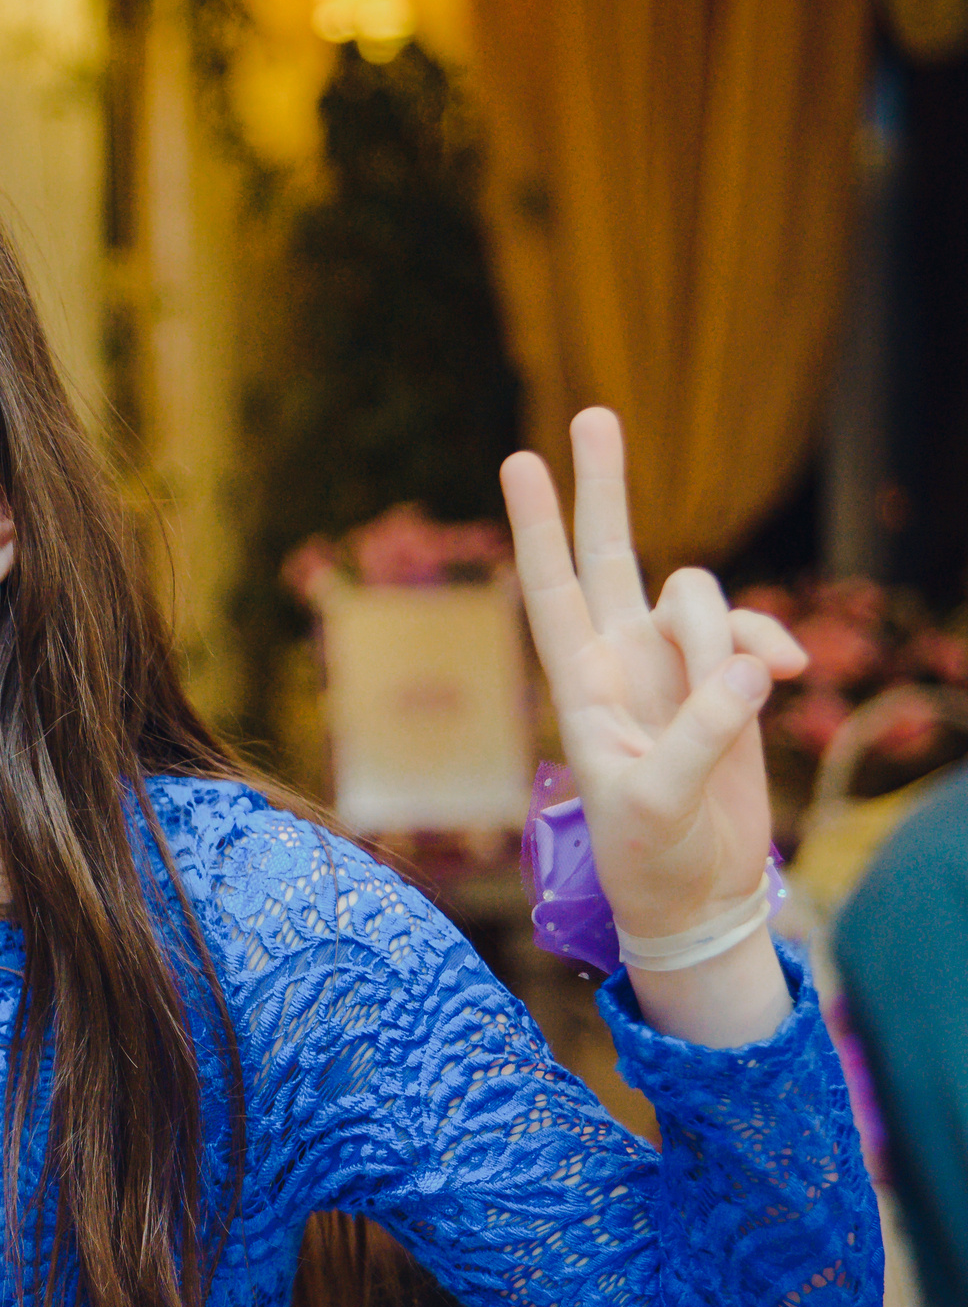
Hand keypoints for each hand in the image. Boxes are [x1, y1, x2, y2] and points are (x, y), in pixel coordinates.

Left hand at [502, 409, 805, 1043]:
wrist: (692, 893)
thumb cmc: (648, 858)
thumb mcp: (658, 808)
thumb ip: (698, 739)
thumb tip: (748, 669)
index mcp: (580, 688)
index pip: (550, 591)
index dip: (536, 528)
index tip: (517, 460)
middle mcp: (620, 662)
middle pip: (608, 555)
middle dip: (603, 488)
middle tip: (594, 413)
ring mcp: (673, 667)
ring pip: (697, 597)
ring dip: (725, 632)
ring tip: (741, 697)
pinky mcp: (723, 682)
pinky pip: (750, 633)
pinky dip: (768, 646)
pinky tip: (787, 679)